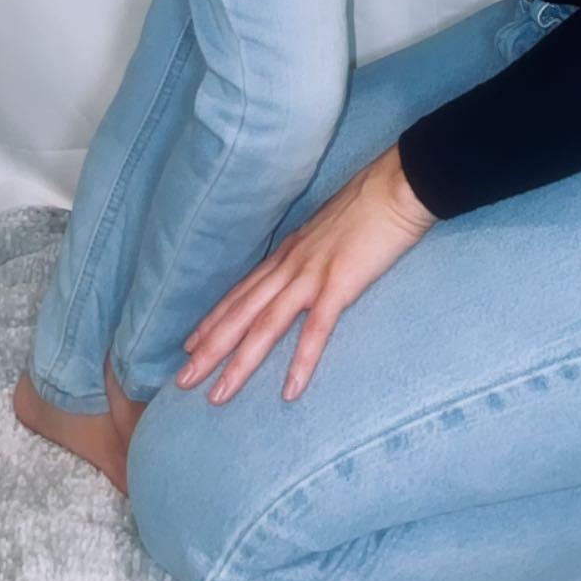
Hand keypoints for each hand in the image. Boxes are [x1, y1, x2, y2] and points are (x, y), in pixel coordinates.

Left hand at [178, 144, 436, 403]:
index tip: (189, 344)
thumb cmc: (371, 204)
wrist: (399, 185)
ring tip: (217, 396)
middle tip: (182, 380)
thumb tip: (307, 268)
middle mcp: (291, 264)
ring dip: (239, 363)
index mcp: (288, 252)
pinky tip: (290, 391)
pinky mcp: (341, 283)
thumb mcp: (328, 229)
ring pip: (266, 325)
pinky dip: (301, 361)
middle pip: (241, 312)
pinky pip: (317, 329)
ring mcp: (313, 274)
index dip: (214, 319)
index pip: (242, 291)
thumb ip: (312, 252)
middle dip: (210, 348)